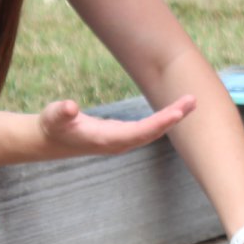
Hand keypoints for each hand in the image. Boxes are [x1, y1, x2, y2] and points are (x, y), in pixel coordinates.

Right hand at [37, 96, 195, 158]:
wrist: (50, 140)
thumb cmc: (52, 126)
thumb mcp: (52, 116)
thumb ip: (60, 112)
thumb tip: (69, 106)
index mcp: (106, 140)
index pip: (139, 133)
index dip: (159, 123)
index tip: (177, 113)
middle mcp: (118, 143)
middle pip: (152, 133)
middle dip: (173, 118)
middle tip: (193, 100)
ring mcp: (121, 140)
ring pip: (152, 131)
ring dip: (171, 118)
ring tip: (190, 101)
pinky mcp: (122, 135)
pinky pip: (148, 129)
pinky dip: (162, 119)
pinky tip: (174, 109)